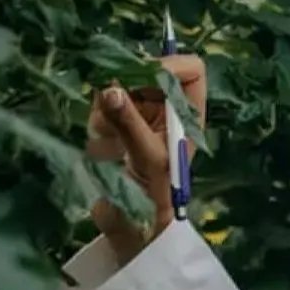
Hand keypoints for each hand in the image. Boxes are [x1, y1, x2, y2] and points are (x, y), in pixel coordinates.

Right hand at [86, 53, 206, 263]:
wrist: (138, 223)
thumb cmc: (157, 194)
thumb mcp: (146, 158)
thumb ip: (128, 123)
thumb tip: (110, 89)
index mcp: (189, 112)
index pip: (191, 69)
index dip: (168, 65)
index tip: (140, 78)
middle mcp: (168, 108)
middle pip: (146, 74)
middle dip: (124, 90)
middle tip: (108, 109)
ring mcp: (143, 115)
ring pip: (119, 89)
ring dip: (106, 112)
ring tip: (108, 141)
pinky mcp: (119, 125)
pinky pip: (102, 109)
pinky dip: (98, 125)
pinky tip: (103, 148)